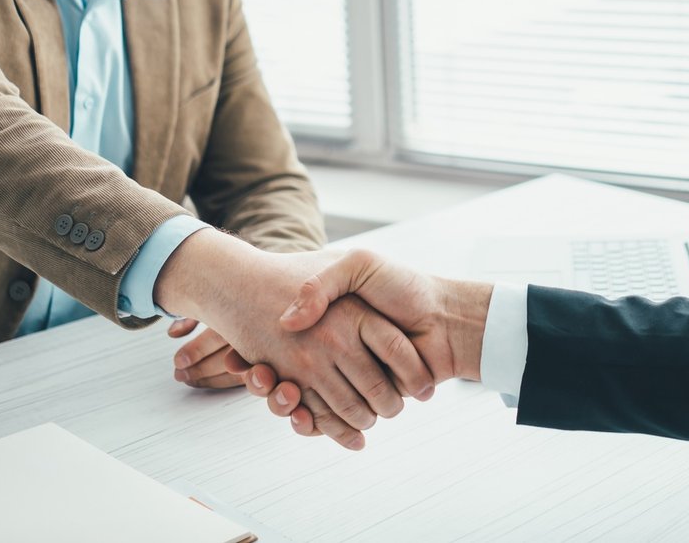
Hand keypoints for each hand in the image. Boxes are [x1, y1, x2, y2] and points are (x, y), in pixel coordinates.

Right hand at [155, 232, 435, 449]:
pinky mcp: (357, 397)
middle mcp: (331, 348)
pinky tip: (300, 416)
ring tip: (274, 389)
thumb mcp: (358, 264)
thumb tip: (290, 320)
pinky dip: (312, 424)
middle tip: (256, 374)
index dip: (259, 353)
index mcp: (325, 320)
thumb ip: (323, 283)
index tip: (242, 356)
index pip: (278, 341)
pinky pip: (323, 417)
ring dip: (282, 403)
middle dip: (267, 382)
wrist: (446, 319)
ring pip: (300, 399)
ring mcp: (343, 374)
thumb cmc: (403, 286)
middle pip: (284, 375)